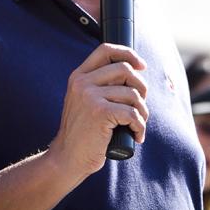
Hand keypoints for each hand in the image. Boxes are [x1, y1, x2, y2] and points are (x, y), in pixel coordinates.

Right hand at [47, 44, 148, 176]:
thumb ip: (100, 85)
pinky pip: (132, 113)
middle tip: (141, 105)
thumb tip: (135, 71)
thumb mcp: (85, 101)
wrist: (67, 158)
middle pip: (125, 69)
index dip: (128, 54)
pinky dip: (140, 126)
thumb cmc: (83, 132)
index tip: (141, 66)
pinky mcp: (100, 112)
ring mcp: (90, 96)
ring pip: (133, 93)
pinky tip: (137, 135)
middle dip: (141, 87)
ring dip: (142, 111)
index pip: (106, 50)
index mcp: (78, 76)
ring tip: (138, 124)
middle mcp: (82, 82)